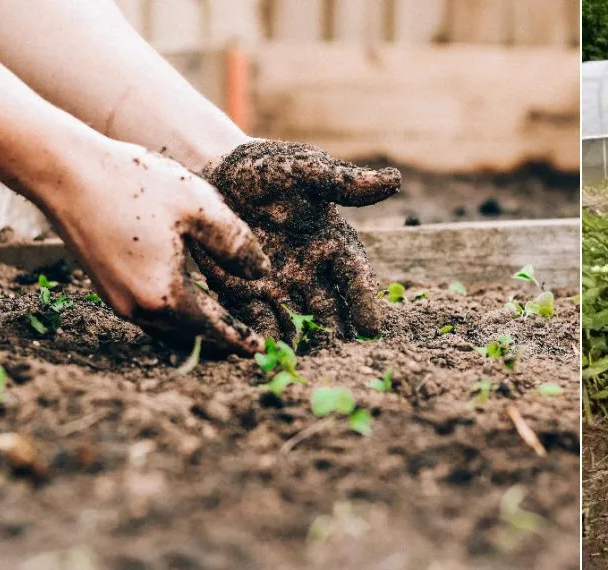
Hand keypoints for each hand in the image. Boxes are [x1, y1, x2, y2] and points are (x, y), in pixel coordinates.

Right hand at [48, 141, 270, 354]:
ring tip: (224, 329)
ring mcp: (116, 299)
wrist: (65, 172)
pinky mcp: (106, 286)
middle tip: (247, 344)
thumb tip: (261, 273)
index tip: (261, 349)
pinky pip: (149, 313)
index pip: (213, 328)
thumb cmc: (134, 184)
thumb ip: (235, 244)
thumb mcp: (199, 207)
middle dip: (220, 341)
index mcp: (164, 295)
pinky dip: (175, 316)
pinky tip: (189, 303)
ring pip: (167, 328)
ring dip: (196, 331)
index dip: (239, 338)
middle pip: (189, 336)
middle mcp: (137, 307)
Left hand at [194, 140, 401, 343]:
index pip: (355, 277)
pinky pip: (258, 320)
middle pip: (330, 308)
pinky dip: (264, 336)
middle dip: (336, 333)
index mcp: (333, 243)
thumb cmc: (266, 168)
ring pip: (298, 321)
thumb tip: (394, 179)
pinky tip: (266, 352)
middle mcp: (312, 271)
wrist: (213, 173)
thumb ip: (342, 182)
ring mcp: (280, 286)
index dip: (364, 301)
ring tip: (307, 363)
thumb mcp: (304, 170)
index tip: (370, 328)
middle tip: (341, 358)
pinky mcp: (246, 294)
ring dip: (303, 342)